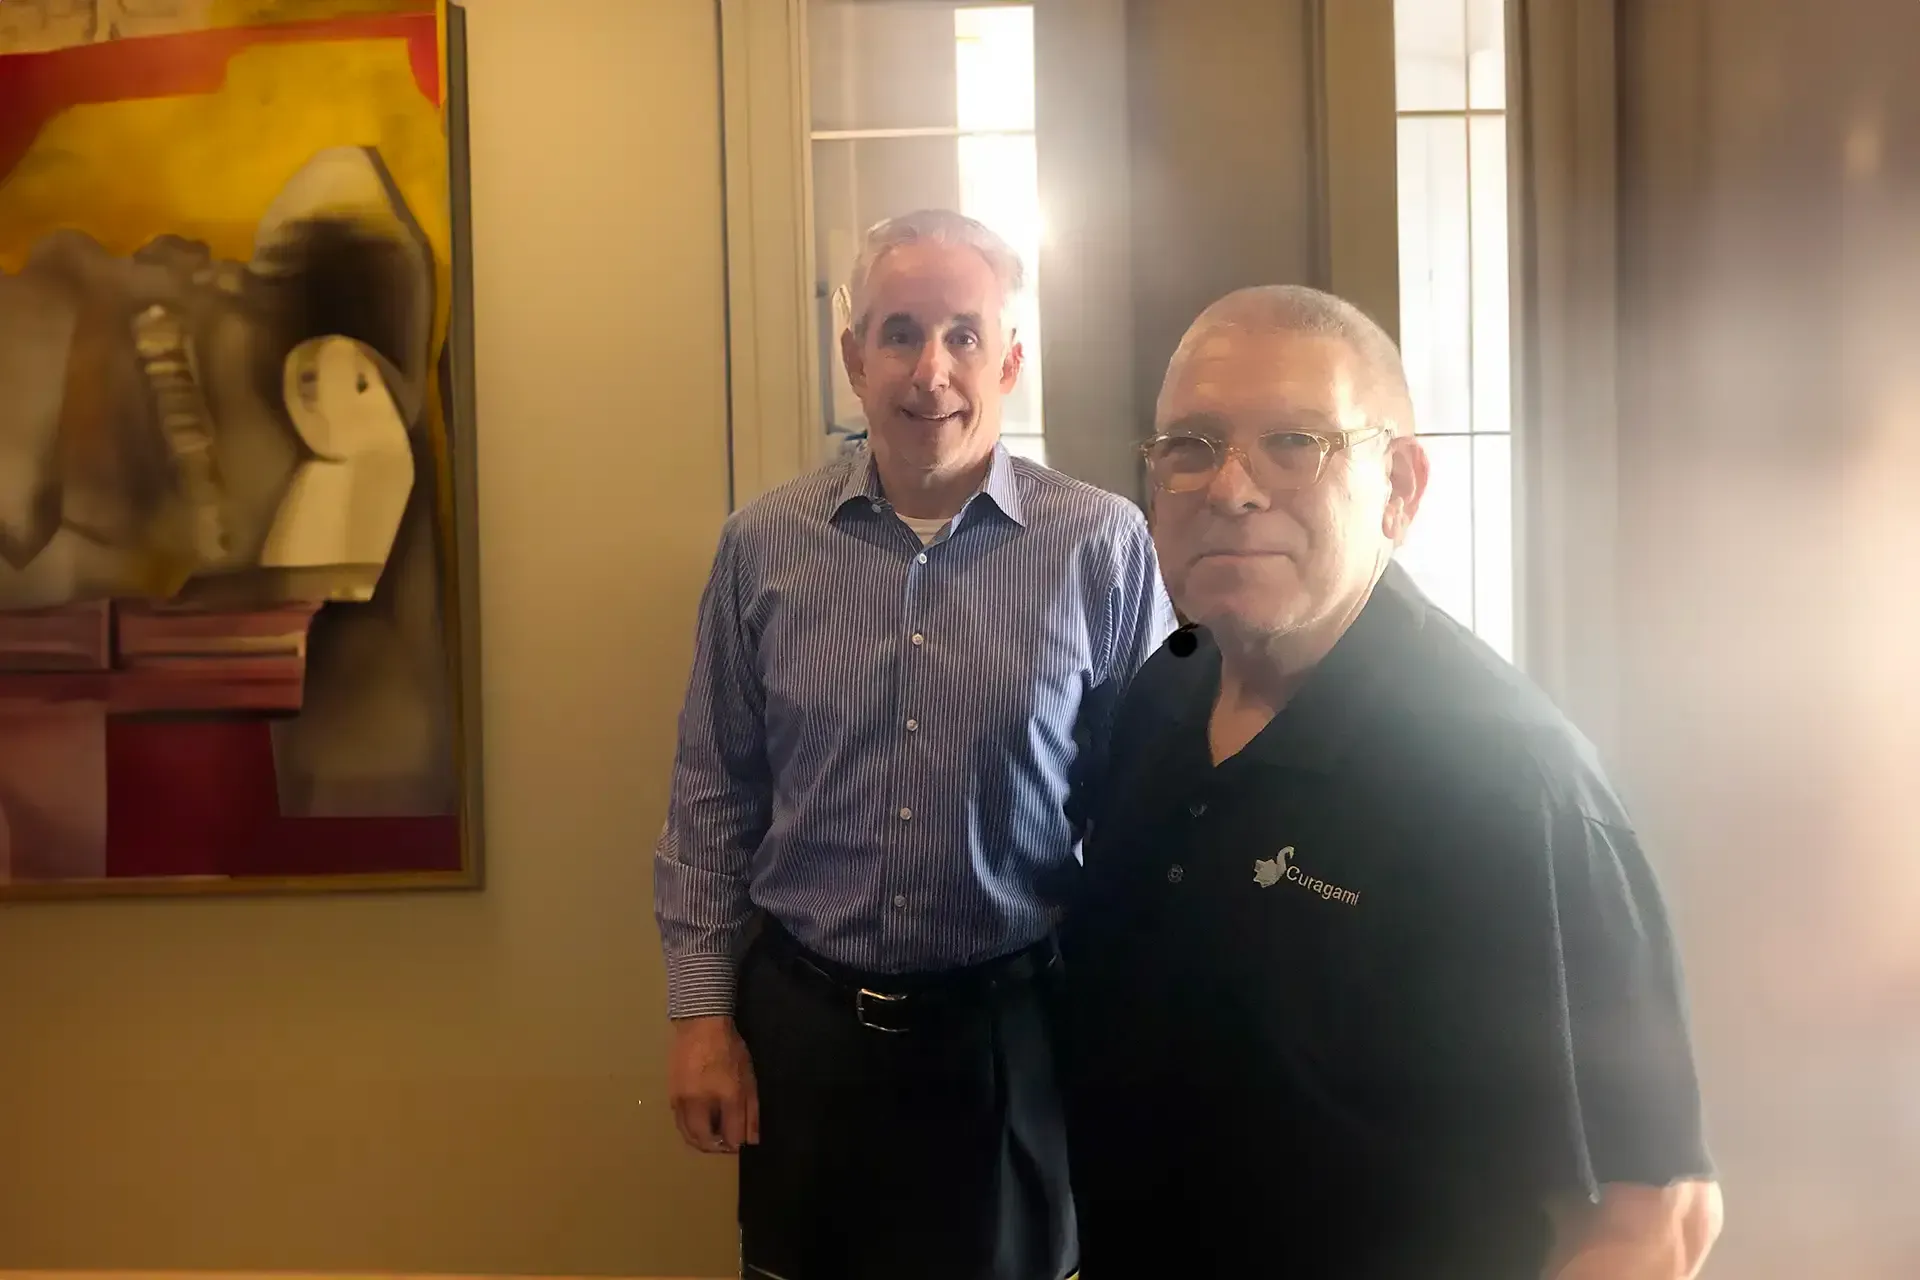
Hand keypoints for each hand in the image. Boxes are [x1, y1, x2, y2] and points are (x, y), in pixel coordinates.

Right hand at [667, 1015, 759, 1153]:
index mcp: (728, 1095)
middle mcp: (702, 1101)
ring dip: (700, 1142)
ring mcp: (683, 1099)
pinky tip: (699, 1123)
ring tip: (711, 1139)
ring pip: (688, 1135)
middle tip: (724, 1145)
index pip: (731, 1136)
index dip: (736, 1145)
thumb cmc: (730, 1049)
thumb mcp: (749, 1077)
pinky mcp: (671, 1095)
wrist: (700, 1025)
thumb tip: (751, 1140)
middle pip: (705, 1141)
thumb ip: (751, 1111)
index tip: (739, 1143)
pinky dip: (689, 1129)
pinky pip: (679, 1122)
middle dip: (716, 1148)